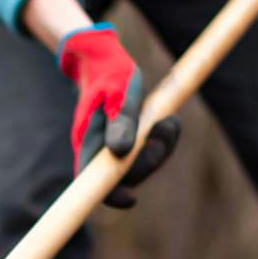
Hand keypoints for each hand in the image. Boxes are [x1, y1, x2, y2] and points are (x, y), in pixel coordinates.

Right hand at [58, 23, 179, 207]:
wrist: (102, 59)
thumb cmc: (109, 71)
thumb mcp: (117, 89)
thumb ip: (122, 120)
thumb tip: (121, 152)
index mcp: (88, 141)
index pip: (92, 180)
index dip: (111, 195)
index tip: (133, 199)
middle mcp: (98, 149)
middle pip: (123, 175)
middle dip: (150, 161)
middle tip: (165, 129)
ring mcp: (112, 147)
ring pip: (140, 164)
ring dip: (161, 148)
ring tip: (169, 122)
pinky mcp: (127, 141)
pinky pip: (147, 152)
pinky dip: (162, 140)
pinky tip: (168, 121)